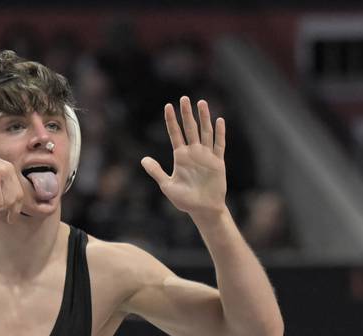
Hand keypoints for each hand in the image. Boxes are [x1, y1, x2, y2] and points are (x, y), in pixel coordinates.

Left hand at [141, 96, 227, 219]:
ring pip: (205, 132)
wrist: (203, 210)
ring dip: (204, 118)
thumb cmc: (184, 200)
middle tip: (184, 98)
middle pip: (190, 129)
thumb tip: (143, 159)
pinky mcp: (218, 162)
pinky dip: (219, 133)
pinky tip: (219, 121)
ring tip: (201, 103)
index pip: (175, 134)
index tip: (168, 106)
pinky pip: (219, 145)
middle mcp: (193, 153)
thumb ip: (156, 171)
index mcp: (181, 157)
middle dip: (186, 114)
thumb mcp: (167, 186)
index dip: (171, 120)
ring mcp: (206, 156)